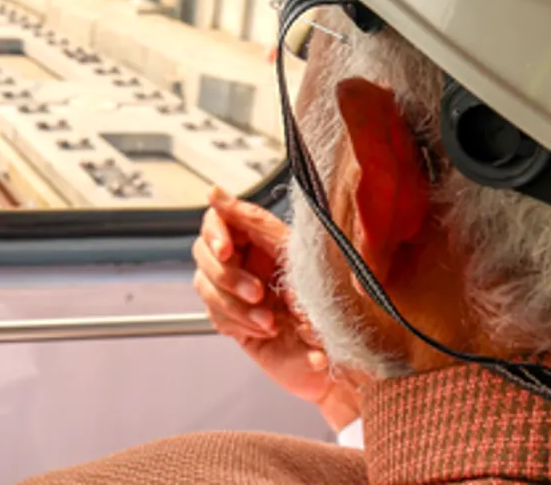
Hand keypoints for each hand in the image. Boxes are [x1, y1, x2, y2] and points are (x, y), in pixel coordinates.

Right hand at [193, 186, 356, 415]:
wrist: (347, 358)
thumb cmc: (334, 303)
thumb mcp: (296, 255)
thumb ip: (254, 222)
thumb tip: (214, 191)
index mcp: (261, 238)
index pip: (217, 221)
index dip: (215, 232)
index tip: (225, 250)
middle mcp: (247, 262)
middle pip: (203, 253)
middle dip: (228, 276)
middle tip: (258, 293)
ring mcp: (238, 293)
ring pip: (206, 286)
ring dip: (235, 305)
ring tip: (270, 322)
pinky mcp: (236, 323)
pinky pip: (217, 316)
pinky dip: (241, 324)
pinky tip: (267, 332)